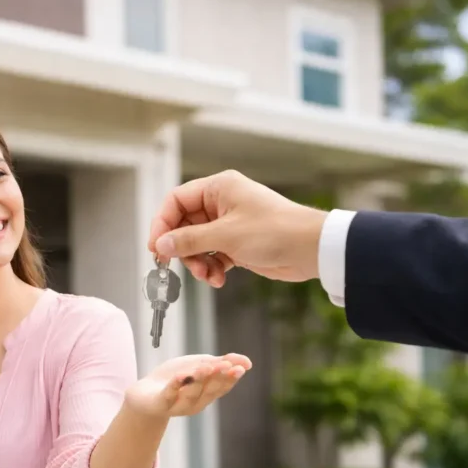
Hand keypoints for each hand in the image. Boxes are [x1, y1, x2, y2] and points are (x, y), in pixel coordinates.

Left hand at [124, 353, 251, 417]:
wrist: (145, 393)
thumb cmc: (176, 379)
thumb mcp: (199, 366)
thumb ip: (222, 363)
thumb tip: (248, 362)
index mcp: (207, 393)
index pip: (222, 386)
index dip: (231, 378)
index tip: (240, 368)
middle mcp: (196, 402)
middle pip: (209, 390)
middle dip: (217, 378)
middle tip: (225, 365)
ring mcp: (178, 405)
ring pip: (191, 394)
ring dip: (199, 381)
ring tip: (205, 368)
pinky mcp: (160, 404)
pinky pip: (169, 396)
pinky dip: (175, 387)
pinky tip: (180, 377)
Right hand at [147, 170, 327, 286]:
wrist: (311, 249)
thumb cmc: (275, 231)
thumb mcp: (225, 235)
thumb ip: (189, 240)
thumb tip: (162, 244)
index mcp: (218, 188)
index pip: (176, 201)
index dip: (162, 223)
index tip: (156, 246)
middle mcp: (222, 203)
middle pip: (184, 225)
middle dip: (182, 248)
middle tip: (178, 266)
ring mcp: (229, 224)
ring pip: (197, 244)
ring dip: (197, 262)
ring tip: (208, 275)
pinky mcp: (237, 244)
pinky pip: (212, 255)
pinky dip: (211, 268)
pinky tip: (219, 279)